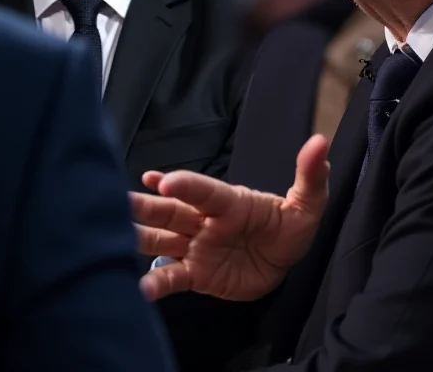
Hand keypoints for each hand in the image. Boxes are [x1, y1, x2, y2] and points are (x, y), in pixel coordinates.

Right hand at [130, 134, 329, 301]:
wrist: (282, 262)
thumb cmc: (290, 227)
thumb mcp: (307, 203)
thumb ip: (310, 175)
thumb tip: (319, 142)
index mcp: (228, 202)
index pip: (204, 191)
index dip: (184, 184)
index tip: (161, 179)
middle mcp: (205, 220)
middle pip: (170, 210)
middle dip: (144, 205)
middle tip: (117, 200)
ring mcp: (197, 246)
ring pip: (161, 238)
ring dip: (138, 236)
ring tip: (113, 236)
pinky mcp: (196, 274)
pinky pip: (172, 277)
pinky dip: (155, 284)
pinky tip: (138, 290)